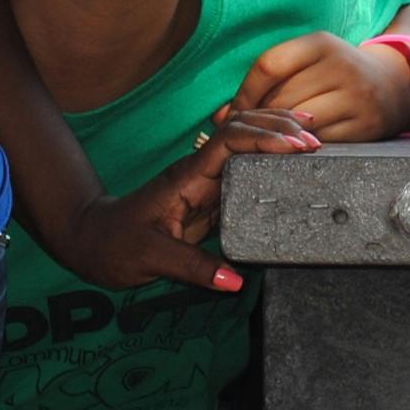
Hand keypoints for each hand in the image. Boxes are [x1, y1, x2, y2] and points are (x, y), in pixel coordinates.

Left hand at [50, 110, 308, 293]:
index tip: (299, 147)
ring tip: (314, 136)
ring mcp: (204, 183)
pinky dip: (268, 160)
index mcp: (188, 178)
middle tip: (318, 139)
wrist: (91, 241)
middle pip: (243, 131)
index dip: (265, 139)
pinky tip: (289, 160)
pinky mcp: (208, 198)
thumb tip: (237, 280)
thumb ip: (194, 268)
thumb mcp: (152, 259)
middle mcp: (200, 173)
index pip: (230, 142)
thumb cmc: (115, 246)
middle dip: (279, 128)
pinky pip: (243, 170)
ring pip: (245, 146)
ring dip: (277, 137)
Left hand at [233, 35, 409, 144]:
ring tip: (267, 143)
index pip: (269, 66)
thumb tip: (220, 117)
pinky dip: (301, 148)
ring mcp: (355, 97)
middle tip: (247, 134)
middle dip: (258, 120)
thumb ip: (268, 81)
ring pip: (298, 123)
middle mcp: (341, 66)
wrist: (396, 85)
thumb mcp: (310, 61)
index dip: (244, 94)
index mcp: (322, 43)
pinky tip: (294, 149)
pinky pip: (320, 142)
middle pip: (281, 99)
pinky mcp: (365, 125)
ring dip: (277, 137)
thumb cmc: (338, 74)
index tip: (234, 114)